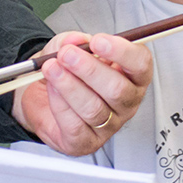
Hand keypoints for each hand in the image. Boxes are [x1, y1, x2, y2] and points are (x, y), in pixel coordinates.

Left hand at [11, 31, 152, 156]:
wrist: (42, 98)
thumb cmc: (66, 71)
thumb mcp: (66, 46)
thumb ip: (71, 40)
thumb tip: (75, 40)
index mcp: (131, 75)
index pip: (141, 64)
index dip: (122, 52)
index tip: (98, 41)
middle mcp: (126, 102)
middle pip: (118, 89)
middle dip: (89, 69)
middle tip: (67, 54)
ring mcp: (109, 125)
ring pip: (94, 108)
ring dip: (69, 85)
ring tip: (51, 68)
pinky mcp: (87, 142)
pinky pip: (75, 125)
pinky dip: (59, 103)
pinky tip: (52, 88)